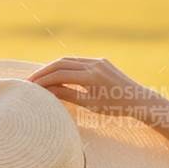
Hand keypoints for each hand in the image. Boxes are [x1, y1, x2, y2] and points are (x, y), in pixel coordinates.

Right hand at [29, 56, 167, 121]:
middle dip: (44, 71)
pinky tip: (57, 74)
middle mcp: (94, 64)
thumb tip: (48, 90)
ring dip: (53, 67)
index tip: (31, 86)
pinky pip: (78, 61)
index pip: (60, 74)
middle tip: (30, 81)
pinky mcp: (101, 61)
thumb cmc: (115, 107)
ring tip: (40, 78)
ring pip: (69, 60)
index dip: (43, 79)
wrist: (139, 100)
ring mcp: (98, 61)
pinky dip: (65, 66)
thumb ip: (68, 95)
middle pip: (61, 63)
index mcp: (91, 77)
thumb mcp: (90, 104)